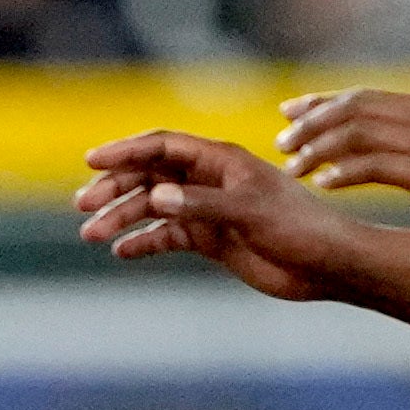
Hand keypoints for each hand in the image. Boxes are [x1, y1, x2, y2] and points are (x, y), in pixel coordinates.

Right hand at [75, 129, 349, 302]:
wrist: (326, 264)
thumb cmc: (298, 227)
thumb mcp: (249, 212)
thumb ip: (201, 203)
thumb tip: (155, 196)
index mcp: (220, 160)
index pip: (162, 146)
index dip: (125, 151)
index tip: (92, 162)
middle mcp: (209, 180)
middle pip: (149, 175)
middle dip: (114, 189)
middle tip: (83, 206)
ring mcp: (208, 209)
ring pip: (153, 207)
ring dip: (122, 218)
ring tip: (92, 235)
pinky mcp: (212, 238)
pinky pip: (168, 236)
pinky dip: (144, 243)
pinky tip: (122, 251)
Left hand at [277, 85, 409, 259]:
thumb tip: (385, 153)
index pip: (363, 96)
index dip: (321, 102)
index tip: (288, 113)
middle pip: (353, 108)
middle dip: (311, 123)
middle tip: (281, 144)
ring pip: (357, 133)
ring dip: (318, 150)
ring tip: (292, 169)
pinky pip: (374, 165)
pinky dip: (343, 173)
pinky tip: (321, 186)